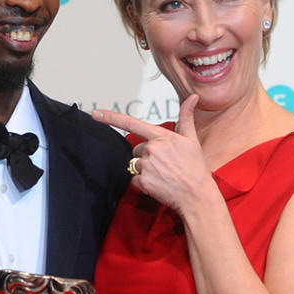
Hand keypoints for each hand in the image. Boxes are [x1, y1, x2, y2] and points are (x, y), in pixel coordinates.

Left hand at [94, 94, 211, 213]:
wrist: (197, 195)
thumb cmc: (195, 168)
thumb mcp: (192, 140)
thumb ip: (187, 117)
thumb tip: (193, 97)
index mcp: (162, 137)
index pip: (132, 123)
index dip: (111, 118)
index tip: (95, 113)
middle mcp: (151, 149)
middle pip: (137, 148)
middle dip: (147, 155)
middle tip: (166, 164)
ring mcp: (146, 166)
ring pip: (136, 164)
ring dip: (146, 169)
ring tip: (164, 174)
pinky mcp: (143, 181)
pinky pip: (135, 179)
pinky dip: (144, 183)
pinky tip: (159, 184)